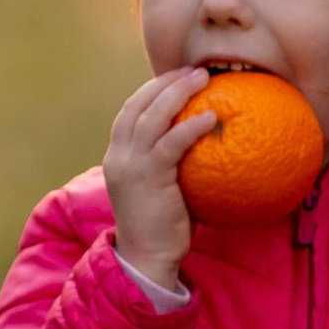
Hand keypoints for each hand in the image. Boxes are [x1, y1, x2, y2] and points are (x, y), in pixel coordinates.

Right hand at [102, 70, 217, 289]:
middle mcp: (119, 154)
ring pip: (151, 116)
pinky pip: (171, 143)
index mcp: (117, 156)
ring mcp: (131, 164)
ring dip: (178, 92)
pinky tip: (210, 117)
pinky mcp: (148, 176)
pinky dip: (190, 126)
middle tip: (193, 70)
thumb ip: (171, 166)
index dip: (151, 90)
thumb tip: (206, 148)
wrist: (145, 257)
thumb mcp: (158, 189)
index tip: (176, 78)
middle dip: (165, 82)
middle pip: (138, 105)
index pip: (130, 111)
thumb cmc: (160, 227)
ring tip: (202, 79)